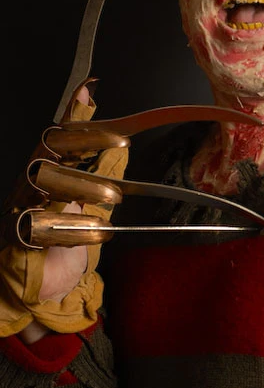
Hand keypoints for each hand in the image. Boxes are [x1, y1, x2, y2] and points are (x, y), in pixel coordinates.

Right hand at [0, 85, 128, 339]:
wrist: (48, 288)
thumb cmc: (67, 234)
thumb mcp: (91, 196)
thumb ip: (101, 165)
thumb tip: (115, 130)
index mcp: (49, 169)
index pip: (61, 135)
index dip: (79, 118)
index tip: (98, 99)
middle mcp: (31, 184)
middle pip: (47, 150)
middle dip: (82, 143)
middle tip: (121, 144)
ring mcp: (22, 210)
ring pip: (42, 182)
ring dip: (81, 186)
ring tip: (112, 197)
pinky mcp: (19, 241)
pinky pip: (40, 227)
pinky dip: (72, 229)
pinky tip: (98, 233)